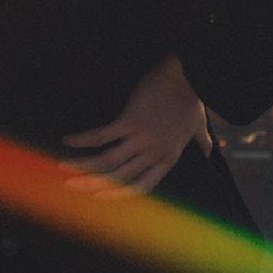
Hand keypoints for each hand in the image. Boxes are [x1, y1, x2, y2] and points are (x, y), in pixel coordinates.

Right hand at [61, 52, 210, 198]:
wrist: (187, 75)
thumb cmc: (191, 98)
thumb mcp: (198, 125)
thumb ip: (202, 141)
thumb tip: (210, 150)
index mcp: (167, 158)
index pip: (141, 186)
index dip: (118, 194)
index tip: (100, 197)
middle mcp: (153, 154)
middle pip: (118, 178)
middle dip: (91, 185)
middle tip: (71, 188)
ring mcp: (141, 139)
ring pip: (107, 162)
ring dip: (82, 167)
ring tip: (62, 169)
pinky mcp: (130, 121)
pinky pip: (102, 136)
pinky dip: (83, 140)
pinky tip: (67, 140)